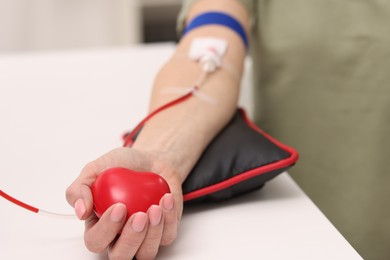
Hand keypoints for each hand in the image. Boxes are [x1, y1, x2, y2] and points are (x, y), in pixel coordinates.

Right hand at [66, 147, 182, 258]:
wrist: (150, 160)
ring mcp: (143, 238)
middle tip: (139, 215)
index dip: (106, 229)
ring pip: (146, 253)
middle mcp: (119, 237)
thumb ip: (80, 188)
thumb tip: (80, 211)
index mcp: (98, 226)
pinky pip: (167, 236)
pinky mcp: (164, 232)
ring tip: (156, 207)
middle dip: (131, 239)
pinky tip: (166, 200)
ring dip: (153, 233)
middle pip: (121, 256)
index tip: (119, 207)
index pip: (96, 241)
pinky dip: (169, 220)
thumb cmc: (121, 166)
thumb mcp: (96, 168)